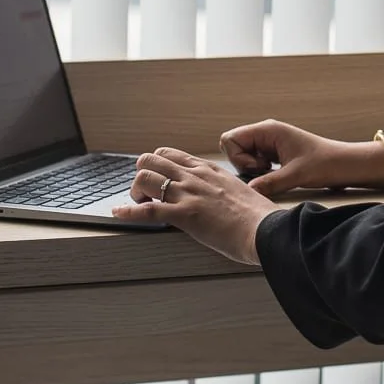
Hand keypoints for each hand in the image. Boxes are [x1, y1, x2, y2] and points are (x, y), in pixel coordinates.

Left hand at [111, 147, 278, 265]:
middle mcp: (194, 176)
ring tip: (139, 205)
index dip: (156, 165)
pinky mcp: (184, 215)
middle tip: (144, 192)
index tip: (155, 178)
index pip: (170, 154)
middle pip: (151, 160)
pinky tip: (117, 214)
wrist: (265, 229)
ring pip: (145, 178)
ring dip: (135, 192)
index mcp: (207, 170)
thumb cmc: (257, 216)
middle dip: (141, 174)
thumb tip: (217, 197)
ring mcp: (188, 194)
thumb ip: (222, 189)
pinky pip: (146, 211)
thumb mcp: (238, 191)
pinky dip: (127, 212)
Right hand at [220, 119, 378, 196]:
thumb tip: (248, 192)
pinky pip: (254, 161)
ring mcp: (269, 143)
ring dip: (251, 168)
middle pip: (233, 146)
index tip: (259, 168)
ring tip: (272, 173)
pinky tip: (275, 175)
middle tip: (263, 172)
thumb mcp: (296, 176)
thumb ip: (269, 183)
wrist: (345, 165)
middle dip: (242, 163)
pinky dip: (259, 171)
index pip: (230, 138)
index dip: (238, 157)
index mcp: (268, 130)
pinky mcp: (274, 154)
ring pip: (243, 155)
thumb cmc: (325, 164)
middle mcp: (266, 133)